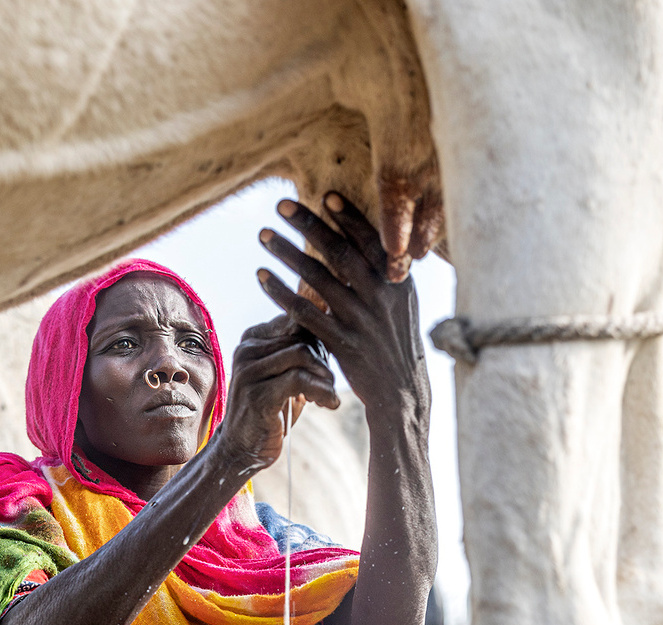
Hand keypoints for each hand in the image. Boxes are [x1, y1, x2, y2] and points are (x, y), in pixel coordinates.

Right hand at [214, 314, 338, 472]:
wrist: (240, 449)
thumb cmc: (270, 410)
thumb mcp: (283, 376)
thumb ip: (299, 353)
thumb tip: (333, 326)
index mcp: (252, 338)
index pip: (296, 319)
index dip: (320, 340)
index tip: (324, 365)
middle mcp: (246, 349)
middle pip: (303, 336)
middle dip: (324, 360)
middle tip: (329, 383)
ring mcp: (249, 372)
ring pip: (303, 354)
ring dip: (325, 376)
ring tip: (329, 395)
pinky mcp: (257, 395)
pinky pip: (300, 380)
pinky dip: (322, 391)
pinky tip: (329, 404)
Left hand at [256, 193, 430, 427]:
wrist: (401, 392)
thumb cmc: (395, 340)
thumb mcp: (401, 302)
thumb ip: (383, 272)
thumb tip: (362, 236)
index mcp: (399, 281)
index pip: (372, 240)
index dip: (348, 217)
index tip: (324, 195)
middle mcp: (382, 296)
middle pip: (340, 252)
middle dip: (309, 225)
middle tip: (281, 204)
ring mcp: (361, 320)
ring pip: (317, 279)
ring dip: (287, 253)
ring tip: (263, 234)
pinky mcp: (341, 343)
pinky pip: (305, 312)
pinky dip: (281, 292)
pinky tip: (261, 277)